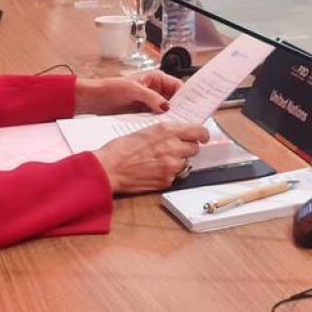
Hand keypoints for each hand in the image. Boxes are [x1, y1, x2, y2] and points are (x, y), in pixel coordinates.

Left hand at [75, 71, 183, 115]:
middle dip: (181, 108)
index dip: (186, 96)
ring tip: (178, 125)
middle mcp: (156, 89)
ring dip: (171, 117)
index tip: (193, 106)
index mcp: (156, 78)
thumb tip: (166, 106)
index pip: (178, 86)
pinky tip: (164, 128)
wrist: (95, 99)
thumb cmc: (111, 88)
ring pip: (167, 110)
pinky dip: (161, 122)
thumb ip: (151, 97)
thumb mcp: (133, 90)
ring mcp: (150, 102)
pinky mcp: (144, 112)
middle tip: (187, 119)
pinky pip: (157, 118)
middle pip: (175, 99)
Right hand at [94, 121, 208, 194]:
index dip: (201, 135)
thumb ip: (166, 132)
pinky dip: (168, 173)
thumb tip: (180, 134)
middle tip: (173, 149)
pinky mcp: (167, 181)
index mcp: (167, 130)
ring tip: (158, 160)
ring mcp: (171, 165)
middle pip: (194, 148)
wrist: (109, 169)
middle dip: (186, 148)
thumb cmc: (121, 149)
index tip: (202, 137)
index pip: (198, 131)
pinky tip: (154, 170)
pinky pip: (175, 176)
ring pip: (185, 163)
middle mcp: (173, 147)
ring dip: (177, 161)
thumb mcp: (146, 130)